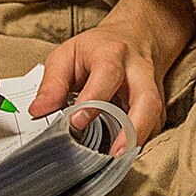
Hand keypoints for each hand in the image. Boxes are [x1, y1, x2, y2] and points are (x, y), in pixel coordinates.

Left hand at [29, 0, 195, 147]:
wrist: (136, 36)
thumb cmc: (97, 49)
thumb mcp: (67, 55)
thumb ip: (52, 83)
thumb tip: (38, 111)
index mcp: (112, 53)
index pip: (107, 75)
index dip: (93, 100)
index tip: (76, 122)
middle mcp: (138, 71)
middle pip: (147, 99)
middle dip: (133, 128)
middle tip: (114, 153)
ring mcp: (153, 89)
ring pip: (156, 116)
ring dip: (139, 139)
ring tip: (119, 159)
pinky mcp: (158, 105)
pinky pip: (155, 126)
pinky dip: (140, 141)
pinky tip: (123, 153)